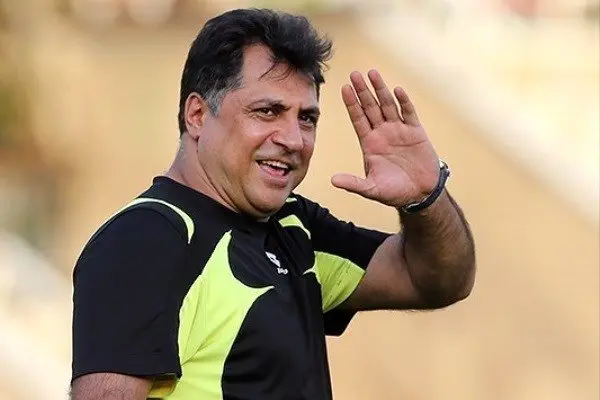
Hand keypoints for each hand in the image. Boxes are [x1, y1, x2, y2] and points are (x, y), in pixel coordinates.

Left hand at [332, 69, 439, 207]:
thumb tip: (332, 180)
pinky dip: (404, 102)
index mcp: (369, 143)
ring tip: (372, 73)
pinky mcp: (416, 132)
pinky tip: (397, 90)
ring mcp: (399, 130)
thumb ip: (353, 183)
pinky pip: (409, 113)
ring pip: (388, 105)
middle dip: (362, 91)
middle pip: (370, 107)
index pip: (358, 119)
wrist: (420, 194)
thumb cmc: (394, 192)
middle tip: (354, 74)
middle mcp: (382, 133)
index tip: (344, 88)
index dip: (351, 104)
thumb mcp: (371, 189)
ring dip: (380, 90)